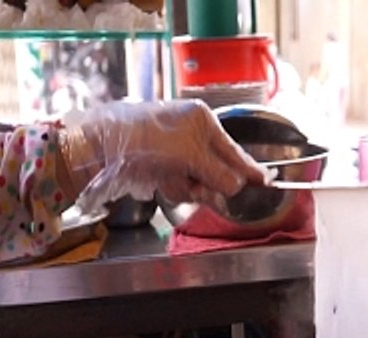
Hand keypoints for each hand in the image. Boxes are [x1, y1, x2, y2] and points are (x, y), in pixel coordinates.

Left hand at [62, 100, 270, 211]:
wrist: (103, 147)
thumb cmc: (147, 141)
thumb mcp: (191, 157)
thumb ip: (219, 174)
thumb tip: (237, 187)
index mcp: (202, 120)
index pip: (234, 150)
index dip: (249, 169)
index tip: (264, 182)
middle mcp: (191, 133)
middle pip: (217, 170)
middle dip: (209, 182)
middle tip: (197, 186)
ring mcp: (176, 150)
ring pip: (198, 182)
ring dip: (188, 187)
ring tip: (169, 179)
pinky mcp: (161, 165)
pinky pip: (179, 185)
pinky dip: (172, 187)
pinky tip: (160, 181)